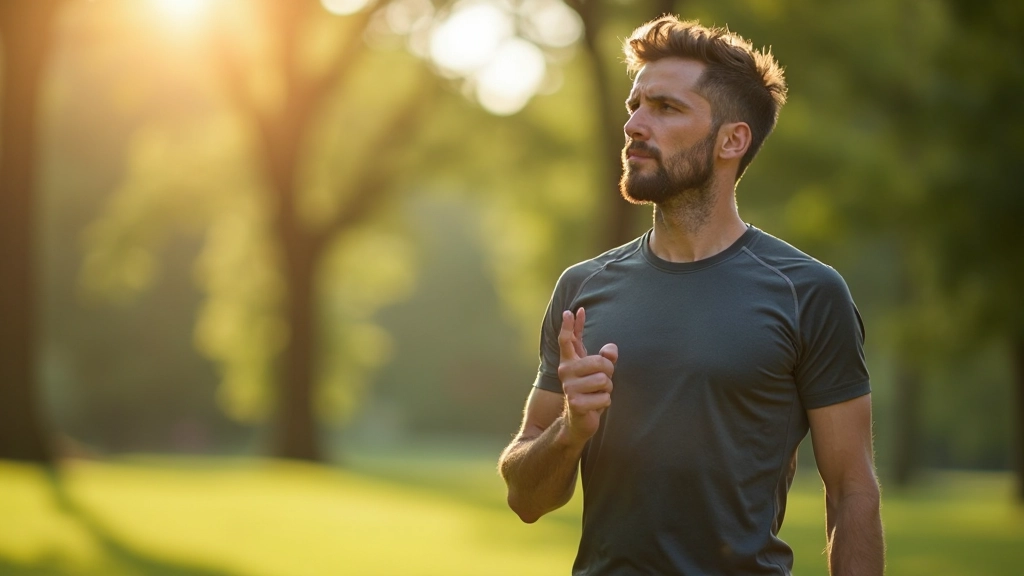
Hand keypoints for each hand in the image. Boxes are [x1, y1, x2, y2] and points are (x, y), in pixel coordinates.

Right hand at [557, 308, 617, 443]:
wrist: (578, 421)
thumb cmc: (590, 393)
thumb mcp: (598, 373)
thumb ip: (605, 357)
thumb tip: (610, 350)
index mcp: (570, 362)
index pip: (568, 339)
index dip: (569, 325)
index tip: (570, 311)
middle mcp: (566, 371)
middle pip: (600, 362)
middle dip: (608, 372)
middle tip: (601, 382)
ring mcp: (569, 387)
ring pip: (604, 380)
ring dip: (607, 390)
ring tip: (597, 395)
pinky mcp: (575, 402)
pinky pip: (605, 397)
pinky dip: (605, 403)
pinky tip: (595, 406)